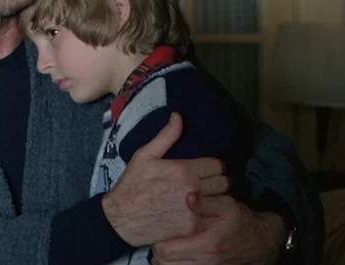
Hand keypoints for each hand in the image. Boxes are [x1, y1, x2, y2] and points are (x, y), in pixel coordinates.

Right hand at [102, 113, 229, 246]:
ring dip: (218, 198)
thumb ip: (166, 136)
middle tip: (210, 183)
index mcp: (183, 170)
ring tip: (209, 197)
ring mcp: (194, 210)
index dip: (216, 166)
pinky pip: (213, 217)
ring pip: (222, 202)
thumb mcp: (145, 155)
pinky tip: (202, 211)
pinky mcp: (192, 227)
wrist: (120, 219)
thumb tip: (178, 116)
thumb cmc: (132, 185)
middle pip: (224, 183)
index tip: (209, 169)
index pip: (218, 165)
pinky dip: (211, 213)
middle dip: (220, 181)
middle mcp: (193, 190)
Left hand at [150, 193, 286, 264]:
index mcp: (205, 245)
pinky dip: (176, 264)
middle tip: (158, 239)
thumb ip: (206, 202)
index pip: (167, 251)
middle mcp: (204, 261)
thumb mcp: (226, 206)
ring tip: (165, 246)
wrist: (260, 241)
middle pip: (164, 264)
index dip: (157, 241)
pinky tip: (176, 253)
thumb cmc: (241, 221)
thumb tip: (188, 196)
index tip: (158, 230)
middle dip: (157, 253)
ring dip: (165, 260)